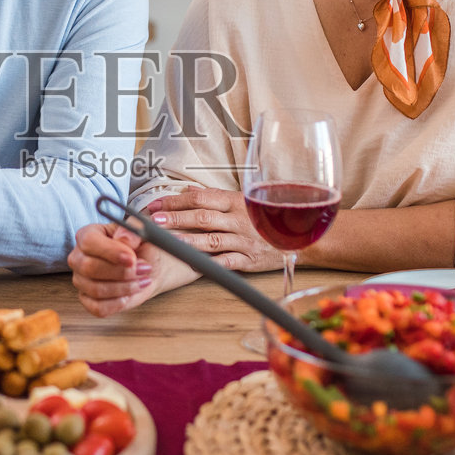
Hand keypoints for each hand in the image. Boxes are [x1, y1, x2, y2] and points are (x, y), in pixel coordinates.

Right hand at [67, 223, 160, 316]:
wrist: (148, 268)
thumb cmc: (142, 248)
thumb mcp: (142, 233)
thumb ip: (133, 231)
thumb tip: (124, 239)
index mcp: (88, 235)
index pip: (89, 242)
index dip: (110, 251)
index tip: (131, 258)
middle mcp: (79, 257)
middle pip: (89, 268)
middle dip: (121, 272)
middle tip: (143, 269)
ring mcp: (81, 280)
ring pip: (95, 289)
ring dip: (124, 287)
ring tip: (141, 280)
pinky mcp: (87, 299)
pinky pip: (98, 308)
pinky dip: (117, 304)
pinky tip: (129, 295)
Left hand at [145, 188, 280, 273]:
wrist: (300, 237)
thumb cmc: (268, 217)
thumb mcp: (243, 201)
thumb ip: (214, 196)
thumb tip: (188, 190)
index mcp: (235, 202)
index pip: (201, 198)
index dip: (177, 200)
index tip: (157, 204)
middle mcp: (239, 220)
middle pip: (202, 217)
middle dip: (176, 218)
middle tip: (155, 220)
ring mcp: (244, 241)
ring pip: (212, 240)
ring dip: (188, 240)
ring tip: (168, 240)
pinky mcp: (250, 260)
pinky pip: (227, 262)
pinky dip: (211, 263)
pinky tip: (193, 264)